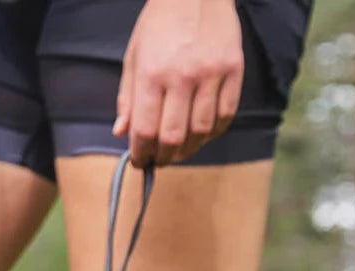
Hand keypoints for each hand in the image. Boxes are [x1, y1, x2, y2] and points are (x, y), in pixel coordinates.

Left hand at [113, 0, 243, 166]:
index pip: (144, 131)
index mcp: (151, 74)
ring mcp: (210, 73)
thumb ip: (127, 98)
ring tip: (179, 150)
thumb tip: (121, 133)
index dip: (141, 154)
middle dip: (163, 157)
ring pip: (200, 132)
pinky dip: (212, 132)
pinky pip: (225, 115)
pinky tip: (201, 134)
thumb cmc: (159, 25)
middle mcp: (181, 75)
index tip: (140, 161)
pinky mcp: (233, 69)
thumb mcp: (134, 58)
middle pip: (172, 137)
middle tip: (160, 160)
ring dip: (188, 150)